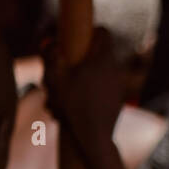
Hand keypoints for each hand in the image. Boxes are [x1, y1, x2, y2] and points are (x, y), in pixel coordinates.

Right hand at [42, 27, 124, 147]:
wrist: (95, 137)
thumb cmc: (75, 105)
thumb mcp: (55, 77)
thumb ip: (51, 55)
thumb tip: (49, 41)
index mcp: (104, 59)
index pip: (103, 33)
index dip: (90, 30)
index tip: (75, 36)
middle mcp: (116, 70)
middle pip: (96, 54)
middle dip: (76, 60)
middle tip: (59, 71)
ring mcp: (119, 85)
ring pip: (96, 74)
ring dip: (78, 80)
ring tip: (58, 98)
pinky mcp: (117, 99)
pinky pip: (100, 89)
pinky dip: (86, 94)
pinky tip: (68, 109)